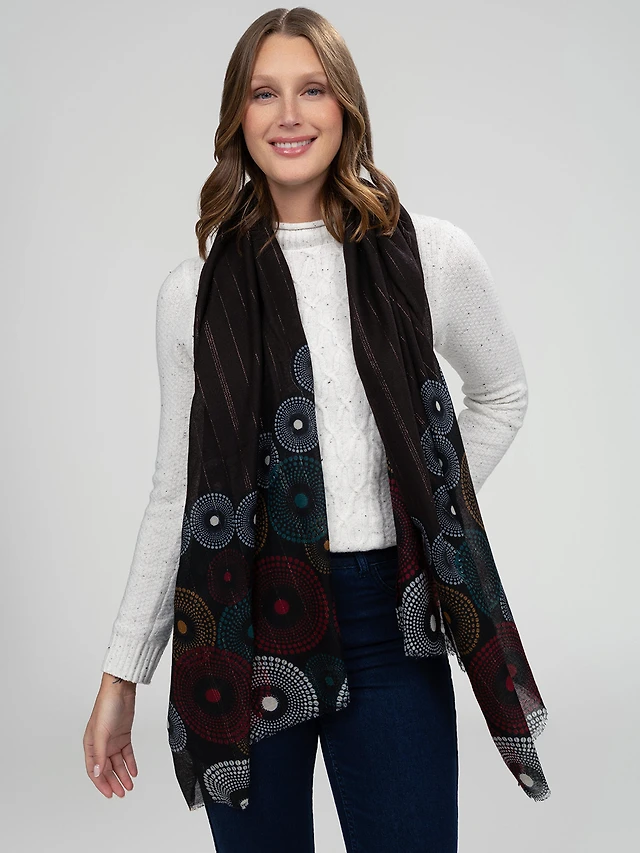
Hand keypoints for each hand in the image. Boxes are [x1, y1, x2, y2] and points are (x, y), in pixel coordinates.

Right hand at [83, 672, 138, 798]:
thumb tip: (97, 772)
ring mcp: (113, 740)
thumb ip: (100, 754)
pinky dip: (130, 763)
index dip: (101, 783)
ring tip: (129, 786)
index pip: (94, 769)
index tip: (108, 794)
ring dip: (123, 775)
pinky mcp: (124, 735)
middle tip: (121, 793)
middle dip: (113, 782)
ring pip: (118, 763)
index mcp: (90, 744)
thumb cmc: (107, 706)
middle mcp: (101, 744)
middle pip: (107, 768)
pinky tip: (134, 771)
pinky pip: (127, 753)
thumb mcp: (102, 732)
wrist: (121, 690)